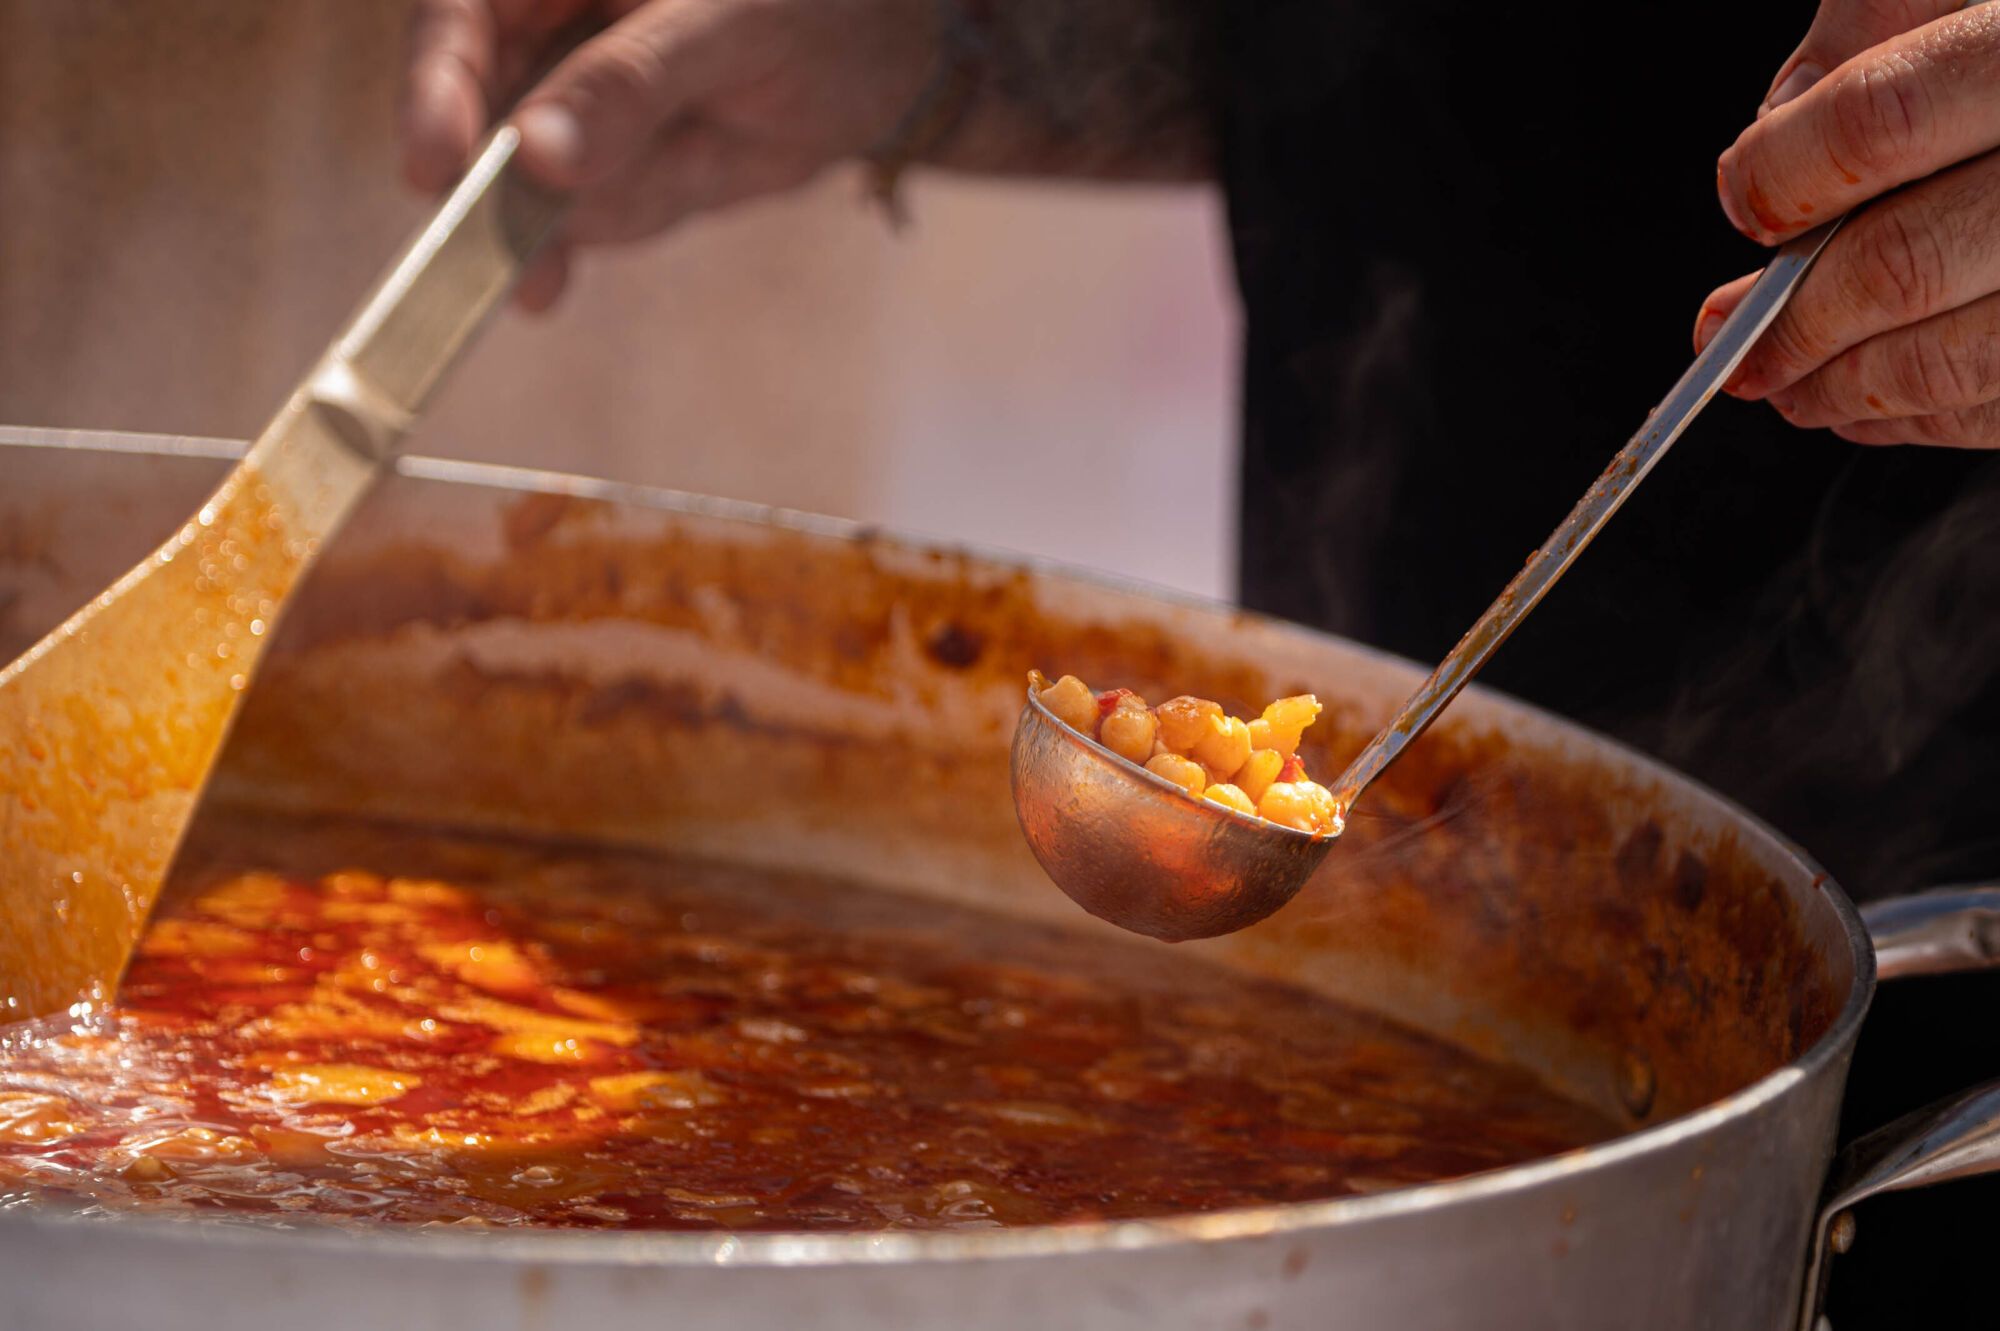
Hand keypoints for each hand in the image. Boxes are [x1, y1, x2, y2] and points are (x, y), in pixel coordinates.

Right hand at [399, 0, 935, 309]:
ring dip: (606, 197)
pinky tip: (650, 207)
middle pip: (471, 116)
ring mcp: (566, 107)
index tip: (435, 171)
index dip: (432, 92)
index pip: (456, 18)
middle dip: (501, 193)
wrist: (885, 58)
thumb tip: (536, 154)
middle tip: (521, 267)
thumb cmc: (817, 1)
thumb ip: (633, 82)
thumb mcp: (735, 23)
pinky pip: (587, 218)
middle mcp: (543, 30)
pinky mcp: (603, 171)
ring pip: (534, 184)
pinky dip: (619, 222)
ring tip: (704, 144)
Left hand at [1695, 0, 1999, 446]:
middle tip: (1727, 336)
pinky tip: (1866, 402)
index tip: (1742, 199)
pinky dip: (1921, 417)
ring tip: (1780, 383)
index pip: (1881, 121)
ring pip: (1958, 360)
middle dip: (1791, 319)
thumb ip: (1876, 28)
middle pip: (1905, 263)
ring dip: (1842, 387)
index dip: (1783, 176)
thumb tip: (1766, 140)